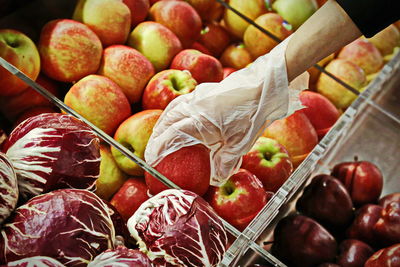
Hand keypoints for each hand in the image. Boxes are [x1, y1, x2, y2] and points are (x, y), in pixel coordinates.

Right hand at [145, 37, 308, 185]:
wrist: (263, 86)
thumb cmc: (252, 115)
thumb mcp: (240, 143)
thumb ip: (226, 162)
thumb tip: (217, 179)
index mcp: (198, 122)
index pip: (171, 137)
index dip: (158, 149)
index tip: (151, 159)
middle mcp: (192, 107)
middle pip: (166, 122)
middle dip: (157, 136)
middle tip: (152, 149)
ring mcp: (197, 96)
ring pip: (172, 110)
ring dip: (164, 123)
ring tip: (161, 133)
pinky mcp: (204, 91)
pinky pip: (181, 101)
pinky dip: (174, 112)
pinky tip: (180, 117)